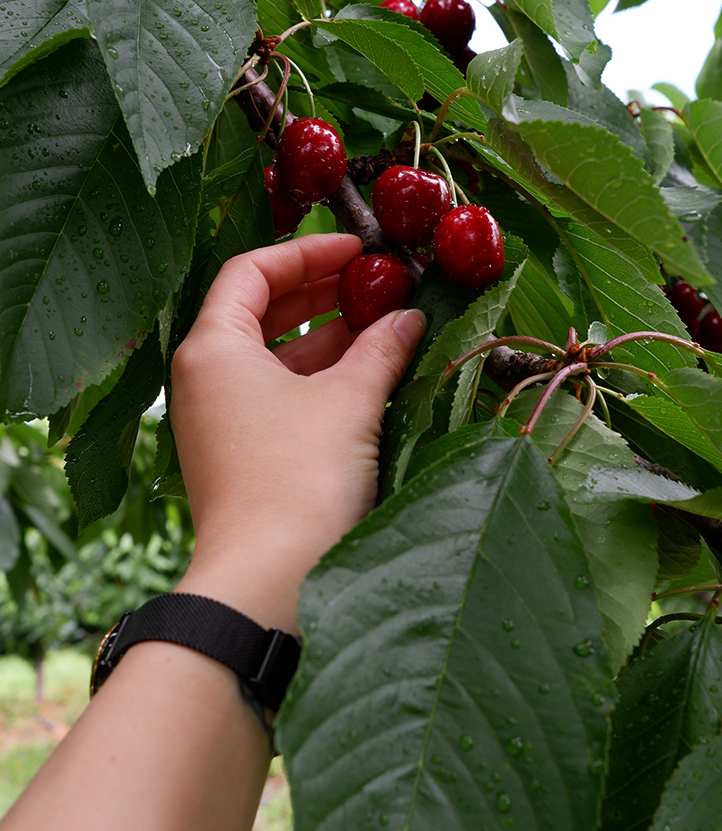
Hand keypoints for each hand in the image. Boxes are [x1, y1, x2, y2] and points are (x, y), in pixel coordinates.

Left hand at [169, 233, 425, 630]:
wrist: (267, 582)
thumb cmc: (299, 480)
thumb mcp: (350, 401)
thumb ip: (382, 348)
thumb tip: (409, 317)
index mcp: (213, 348)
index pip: (252, 272)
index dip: (308, 252)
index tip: (359, 249)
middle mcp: (204, 380)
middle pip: (261, 313)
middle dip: (323, 294)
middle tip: (377, 283)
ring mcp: (219, 422)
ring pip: (275, 360)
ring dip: (329, 340)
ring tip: (386, 328)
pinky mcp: (239, 458)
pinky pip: (279, 398)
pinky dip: (320, 381)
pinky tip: (369, 378)